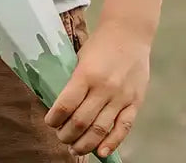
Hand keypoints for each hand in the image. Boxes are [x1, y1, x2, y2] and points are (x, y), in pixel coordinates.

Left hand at [44, 19, 151, 158]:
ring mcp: (121, 98)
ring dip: (86, 143)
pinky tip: (101, 153)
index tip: (49, 123)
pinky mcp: (135, 103)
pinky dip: (112, 143)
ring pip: (101, 129)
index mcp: (86, 74)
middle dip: (68, 134)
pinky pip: (123, 128)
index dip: (55, 118)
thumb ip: (75, 80)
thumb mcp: (80, 57)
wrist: (129, 34)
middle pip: (82, 121)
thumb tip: (62, 104)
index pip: (66, 104)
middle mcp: (104, 88)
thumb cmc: (100, 44)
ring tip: (75, 149)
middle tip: (61, 138)